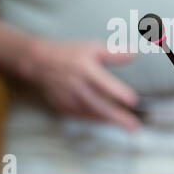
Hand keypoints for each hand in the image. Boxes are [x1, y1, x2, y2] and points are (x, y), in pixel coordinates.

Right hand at [20, 40, 138, 130]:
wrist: (39, 62)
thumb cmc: (68, 54)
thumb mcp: (92, 48)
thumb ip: (114, 53)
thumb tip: (133, 54)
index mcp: (85, 69)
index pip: (104, 83)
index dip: (118, 92)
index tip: (133, 100)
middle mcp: (77, 86)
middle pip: (99, 105)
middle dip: (117, 117)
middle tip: (133, 125)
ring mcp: (69, 98)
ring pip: (91, 113)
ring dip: (108, 121)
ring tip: (126, 125)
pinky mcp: (63, 106)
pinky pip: (82, 116)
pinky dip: (95, 119)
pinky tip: (106, 121)